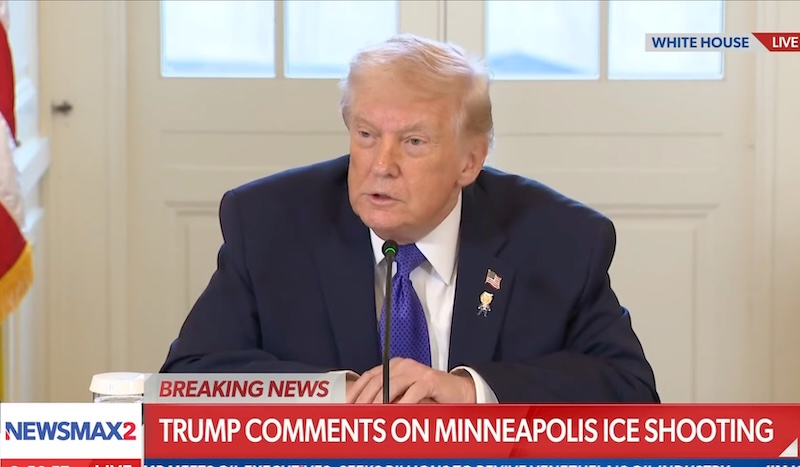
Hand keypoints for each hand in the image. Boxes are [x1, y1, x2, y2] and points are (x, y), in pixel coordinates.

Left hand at [346, 357, 475, 403]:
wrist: (456, 392)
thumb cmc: (428, 395)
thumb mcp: (403, 395)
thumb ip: (387, 398)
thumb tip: (363, 410)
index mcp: (393, 366)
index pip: (369, 376)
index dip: (356, 390)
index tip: (346, 404)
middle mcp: (403, 365)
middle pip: (378, 381)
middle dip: (365, 399)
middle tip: (357, 413)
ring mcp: (416, 371)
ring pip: (393, 385)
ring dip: (381, 402)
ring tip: (373, 415)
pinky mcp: (430, 379)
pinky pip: (413, 392)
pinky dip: (404, 403)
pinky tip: (397, 413)